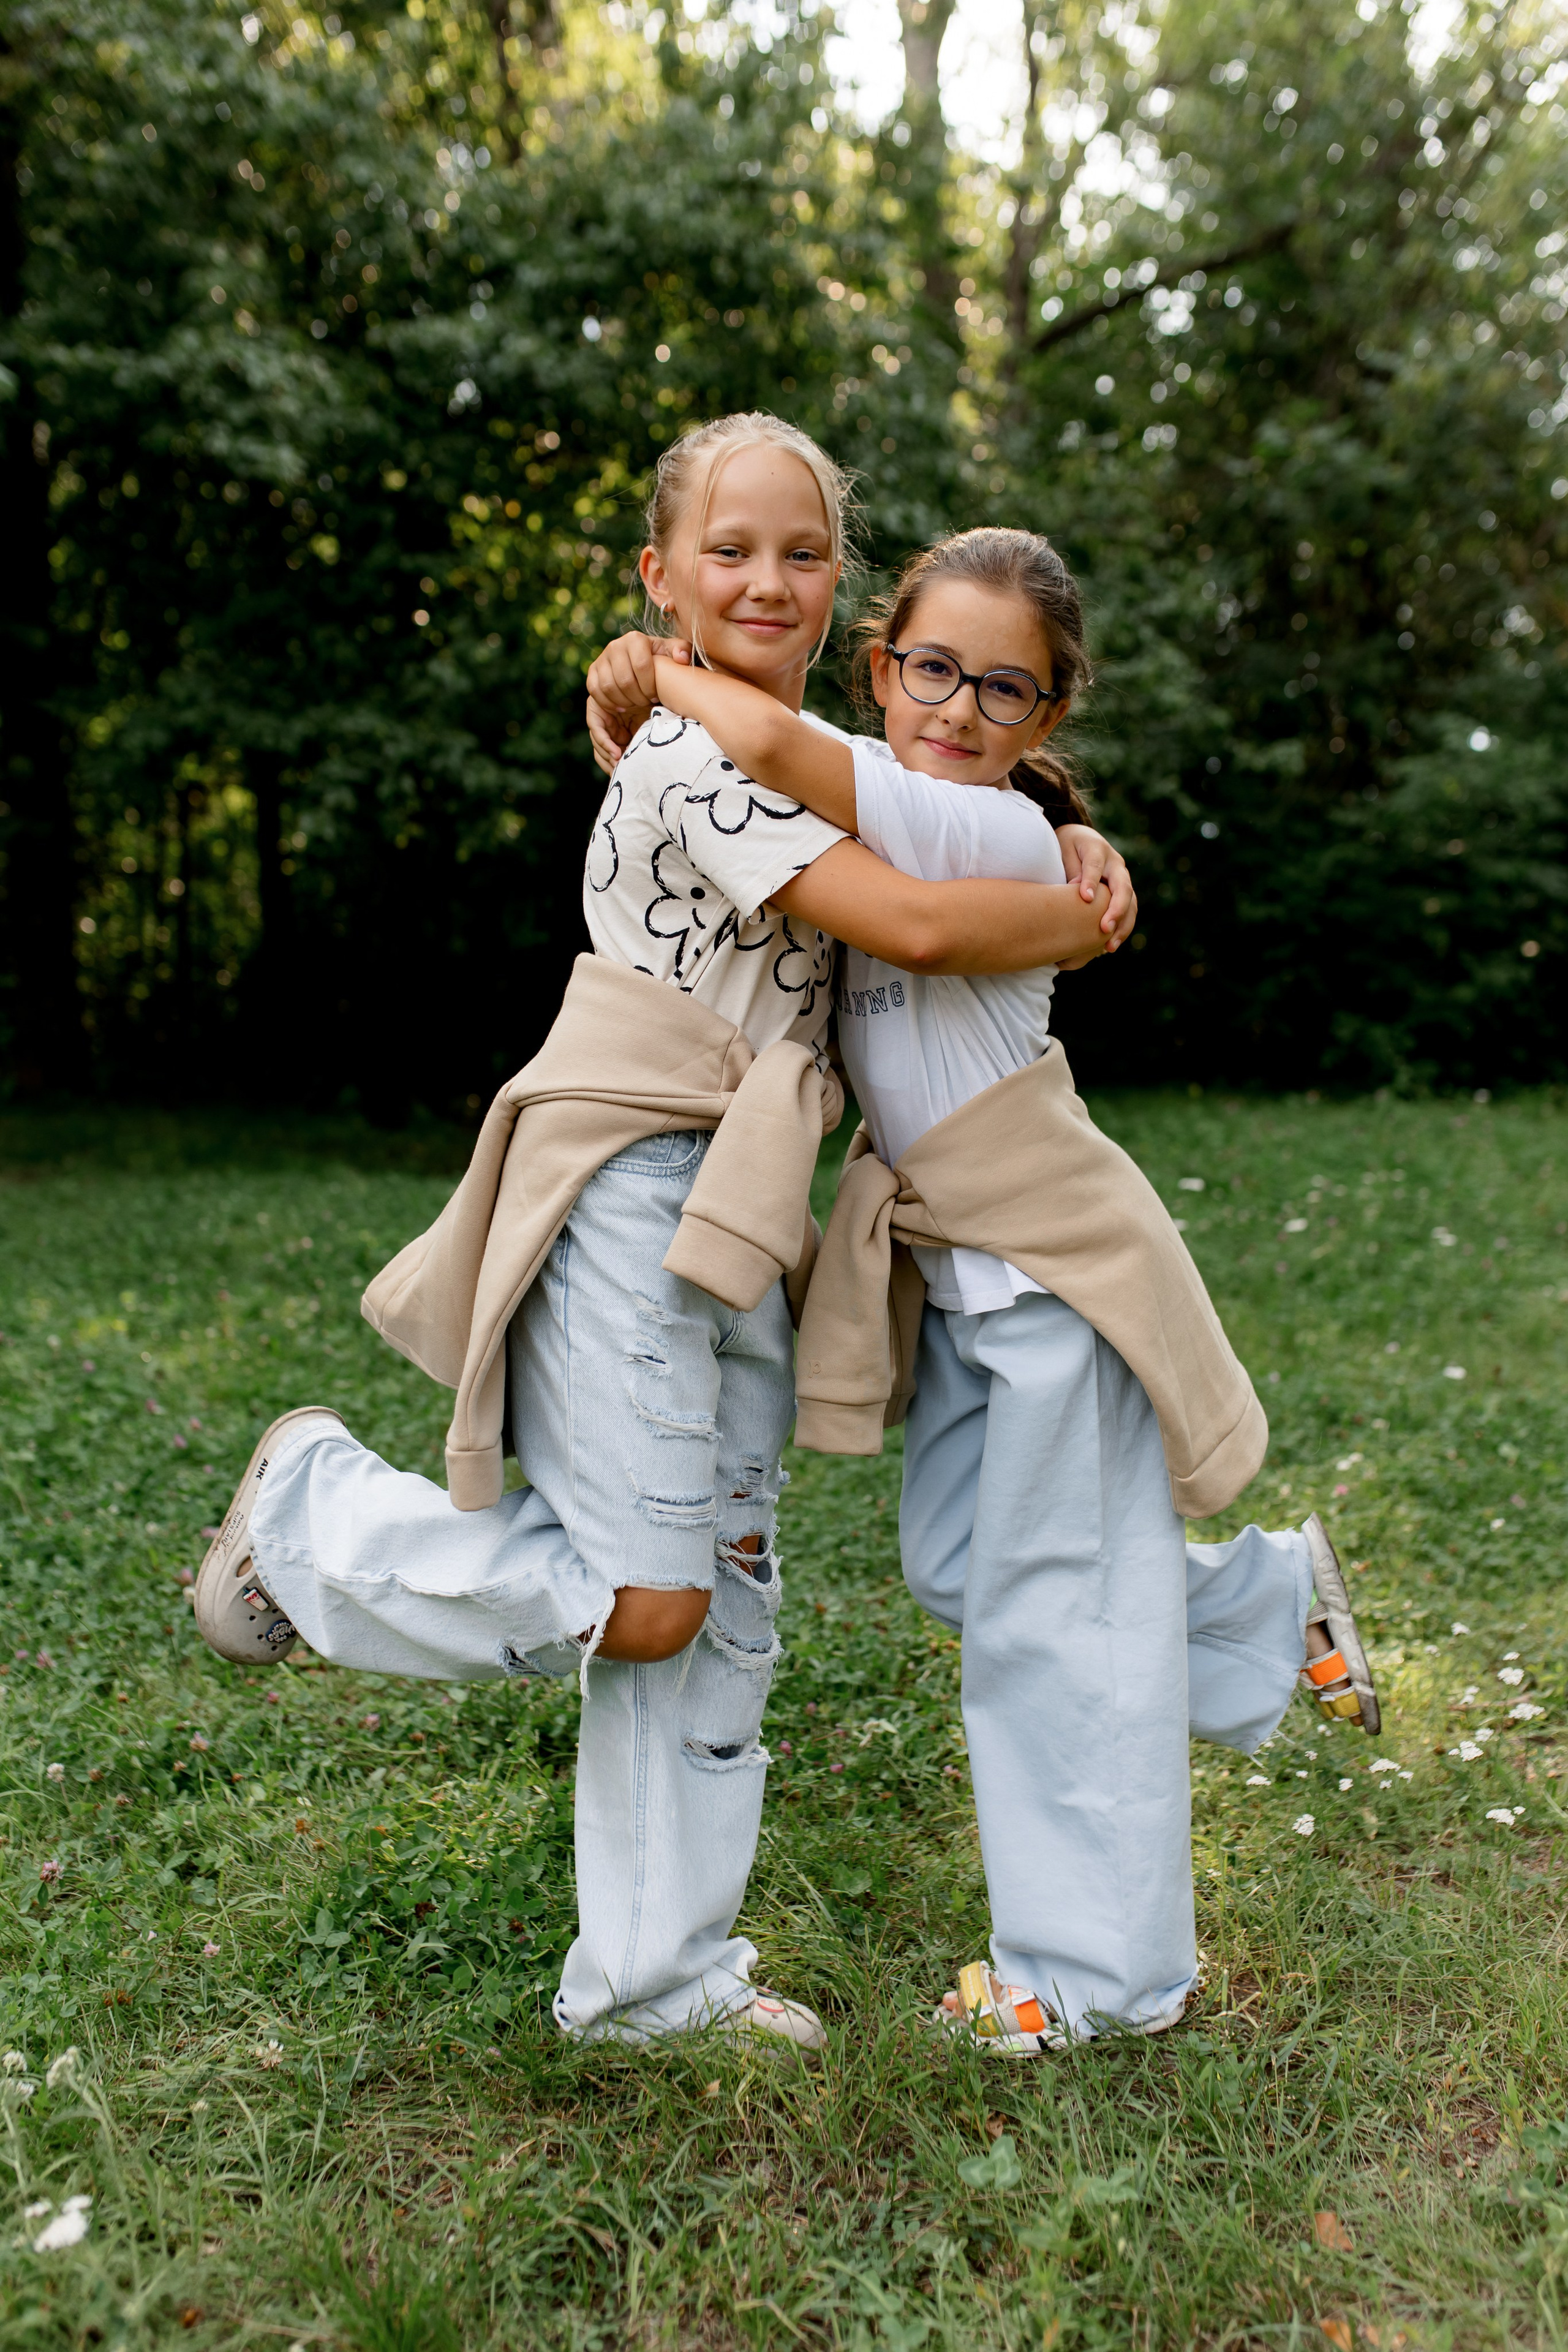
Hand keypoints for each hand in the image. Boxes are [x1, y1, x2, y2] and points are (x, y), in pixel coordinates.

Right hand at [584, 629, 690, 774]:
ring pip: (606, 688)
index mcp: (635, 640)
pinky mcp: (592, 676)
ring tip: (634, 712)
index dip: (649, 686)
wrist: (645, 667)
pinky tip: (620, 718)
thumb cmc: (663, 665)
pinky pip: (594, 695)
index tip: (656, 698)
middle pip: (622, 680)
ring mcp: (600, 662)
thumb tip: (682, 657)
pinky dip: (607, 708)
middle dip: (636, 699)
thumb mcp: (676, 657)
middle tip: (647, 708)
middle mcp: (614, 647)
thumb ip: (682, 652)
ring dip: (622, 704)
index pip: (641, 665)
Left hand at [1054, 823, 1136, 948]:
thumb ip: (1072, 869)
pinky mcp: (1123, 892)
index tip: (1086, 898)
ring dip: (1123, 925)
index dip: (1091, 881)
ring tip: (1109, 946)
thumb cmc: (1067, 847)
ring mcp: (1122, 878)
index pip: (1095, 865)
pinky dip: (1122, 929)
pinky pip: (1129, 911)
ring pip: (1131, 903)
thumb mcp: (1064, 851)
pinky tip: (1109, 946)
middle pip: (1123, 887)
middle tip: (1105, 929)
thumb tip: (1081, 894)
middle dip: (1116, 909)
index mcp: (1097, 849)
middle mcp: (1115, 864)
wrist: (1081, 840)